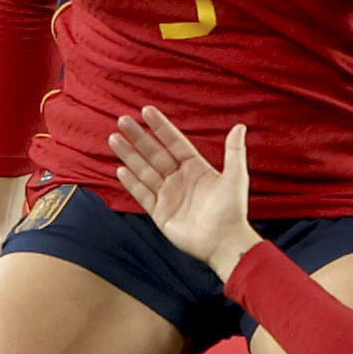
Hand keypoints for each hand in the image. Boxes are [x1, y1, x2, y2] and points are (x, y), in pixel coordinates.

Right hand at [110, 106, 257, 275]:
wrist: (224, 242)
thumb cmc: (232, 210)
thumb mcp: (236, 177)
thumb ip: (234, 152)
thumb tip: (239, 126)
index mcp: (195, 168)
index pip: (174, 142)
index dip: (161, 127)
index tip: (146, 111)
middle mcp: (179, 179)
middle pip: (154, 153)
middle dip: (138, 137)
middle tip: (123, 120)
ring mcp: (168, 195)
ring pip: (143, 170)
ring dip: (129, 155)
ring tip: (114, 139)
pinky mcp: (159, 213)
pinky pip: (142, 194)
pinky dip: (131, 182)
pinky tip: (120, 169)